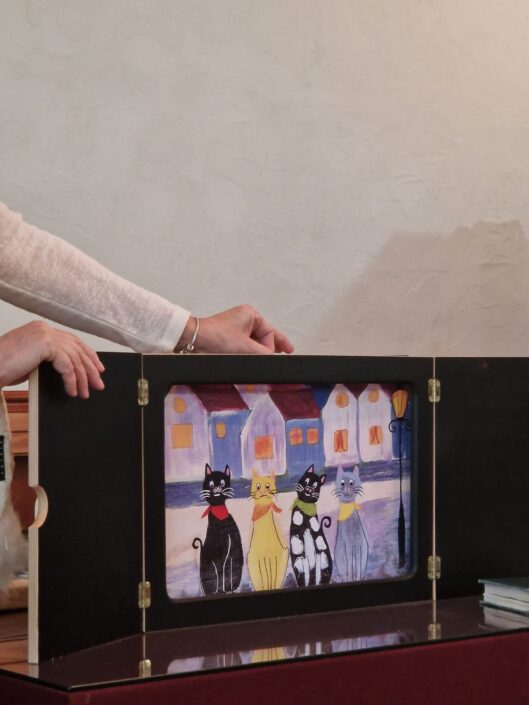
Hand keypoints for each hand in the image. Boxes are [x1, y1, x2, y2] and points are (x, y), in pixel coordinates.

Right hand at [0, 321, 104, 397]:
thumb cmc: (3, 366)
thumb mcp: (30, 360)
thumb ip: (48, 359)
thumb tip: (69, 370)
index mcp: (41, 329)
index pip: (72, 341)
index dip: (87, 354)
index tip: (97, 368)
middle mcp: (45, 328)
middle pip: (77, 348)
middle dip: (90, 368)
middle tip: (98, 383)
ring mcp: (45, 334)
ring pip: (74, 358)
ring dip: (82, 378)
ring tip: (85, 392)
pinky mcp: (46, 344)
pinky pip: (67, 365)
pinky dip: (71, 380)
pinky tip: (72, 391)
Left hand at [177, 305, 293, 354]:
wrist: (196, 339)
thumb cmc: (217, 338)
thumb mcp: (245, 348)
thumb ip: (264, 355)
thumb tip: (274, 360)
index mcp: (251, 314)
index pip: (270, 332)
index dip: (274, 346)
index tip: (285, 353)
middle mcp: (245, 317)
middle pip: (265, 335)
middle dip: (270, 347)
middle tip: (286, 352)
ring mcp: (237, 326)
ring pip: (256, 341)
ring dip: (259, 350)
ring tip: (264, 359)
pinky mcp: (230, 335)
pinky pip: (247, 343)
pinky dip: (251, 351)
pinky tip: (253, 358)